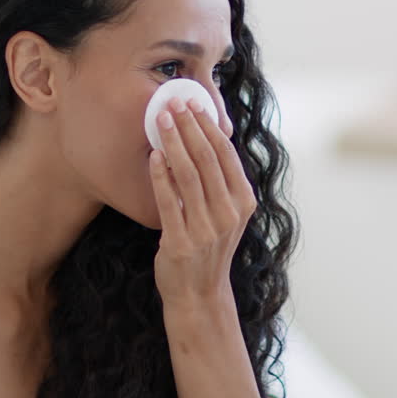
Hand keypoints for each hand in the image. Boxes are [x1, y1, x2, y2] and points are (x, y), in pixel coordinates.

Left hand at [148, 96, 257, 311]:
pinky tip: (153, 157)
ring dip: (173, 143)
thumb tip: (202, 138)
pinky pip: (169, 201)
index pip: (225, 154)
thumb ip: (219, 182)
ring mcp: (207, 230)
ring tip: (160, 120)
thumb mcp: (225, 214)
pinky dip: (161, 176)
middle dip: (189, 126)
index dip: (208, 125)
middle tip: (173, 103)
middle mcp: (229, 214)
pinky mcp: (182, 242)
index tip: (193, 103)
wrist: (198, 294)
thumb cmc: (209, 248)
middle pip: (207, 159)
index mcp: (243, 202)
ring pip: (188, 175)